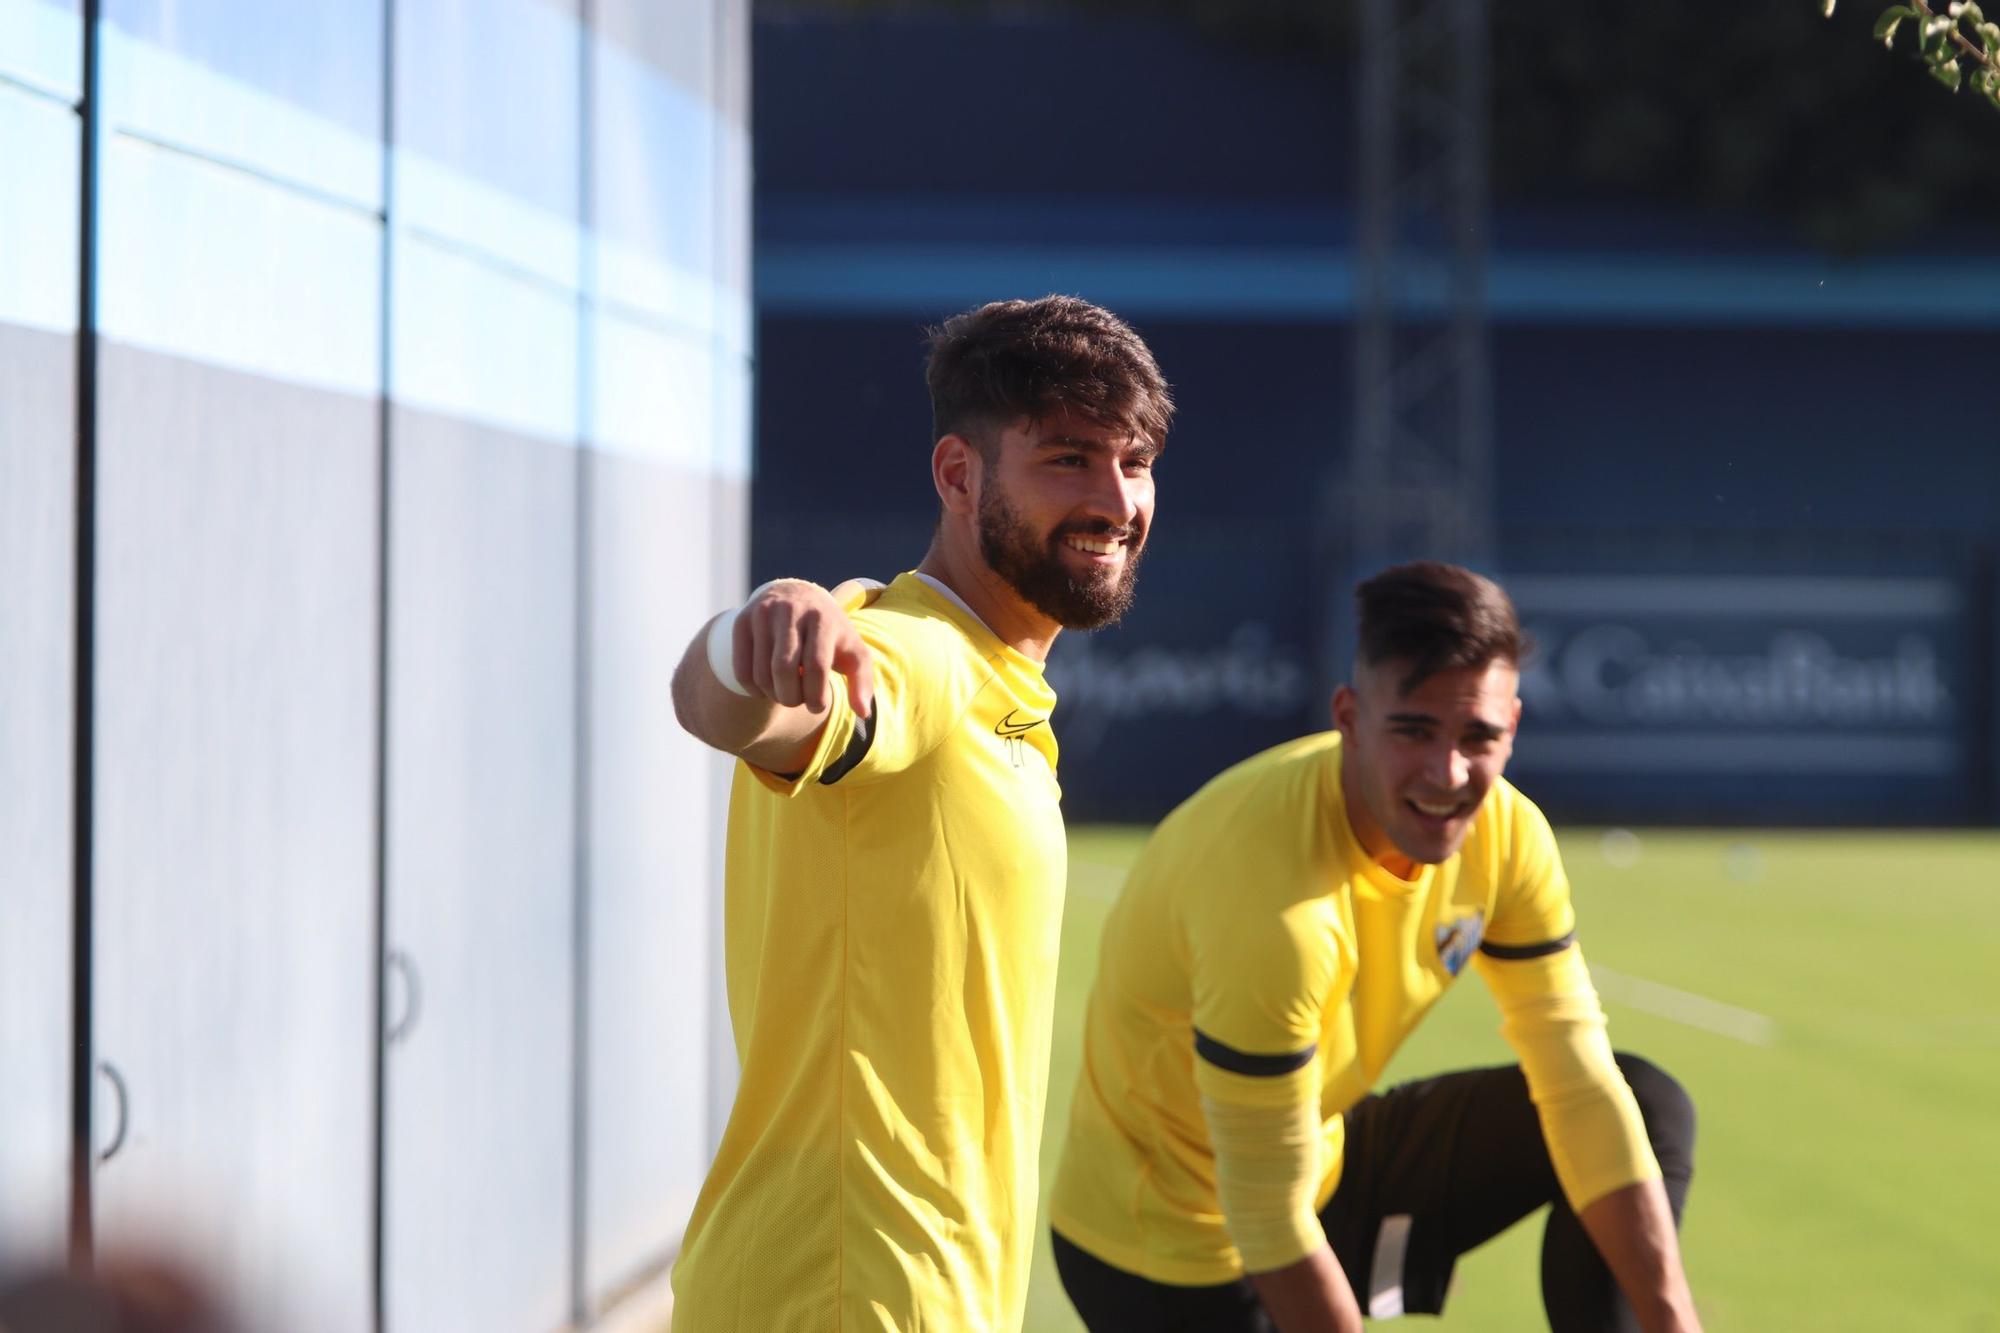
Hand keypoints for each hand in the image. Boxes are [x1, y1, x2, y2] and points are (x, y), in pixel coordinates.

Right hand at [731, 578, 874, 716]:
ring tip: (785, 693)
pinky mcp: (742, 621)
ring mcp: (763, 613)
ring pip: (762, 673)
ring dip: (773, 695)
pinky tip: (766, 688)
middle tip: (798, 701)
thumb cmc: (829, 634)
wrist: (797, 597)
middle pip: (784, 669)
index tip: (816, 706)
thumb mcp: (853, 652)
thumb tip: (863, 713)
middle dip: (791, 698)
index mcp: (823, 618)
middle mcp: (791, 610)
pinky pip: (742, 669)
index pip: (816, 666)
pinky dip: (753, 689)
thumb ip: (862, 682)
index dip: (815, 695)